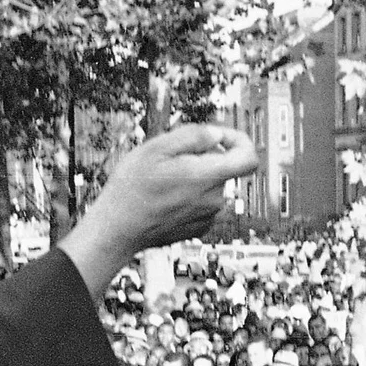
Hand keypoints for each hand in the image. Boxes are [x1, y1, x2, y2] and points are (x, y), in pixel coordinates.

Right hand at [60, 126, 258, 293]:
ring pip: (210, 186)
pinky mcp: (198, 229)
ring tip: (163, 181)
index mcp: (208, 177)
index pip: (248, 158)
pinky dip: (189, 196)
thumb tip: (217, 135)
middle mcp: (214, 200)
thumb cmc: (132, 188)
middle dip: (203, 158)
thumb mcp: (157, 147)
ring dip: (193, 178)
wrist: (117, 229)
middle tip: (170, 160)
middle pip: (223, 168)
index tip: (221, 137)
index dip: (239, 141)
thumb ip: (194, 136)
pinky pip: (202, 204)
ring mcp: (207, 217)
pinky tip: (165, 198)